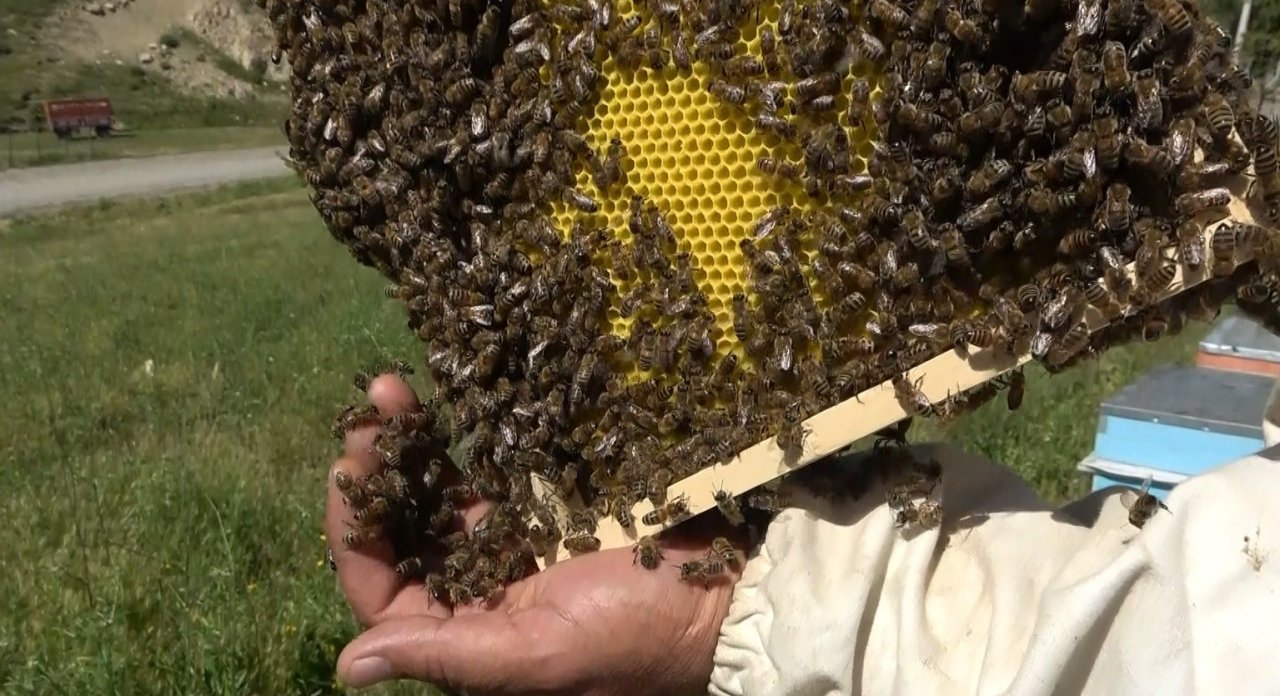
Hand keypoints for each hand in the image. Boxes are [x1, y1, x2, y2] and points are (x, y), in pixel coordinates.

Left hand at [326, 374, 741, 694]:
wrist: (730, 594)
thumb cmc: (643, 633)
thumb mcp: (545, 652)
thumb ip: (451, 654)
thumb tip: (348, 666)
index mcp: (468, 637)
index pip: (381, 589)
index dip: (353, 533)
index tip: (349, 468)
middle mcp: (476, 594)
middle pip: (401, 533)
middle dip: (376, 473)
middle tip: (368, 413)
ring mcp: (507, 547)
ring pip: (434, 496)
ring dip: (407, 448)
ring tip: (390, 391)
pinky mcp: (540, 509)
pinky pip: (481, 473)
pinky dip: (456, 440)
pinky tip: (440, 401)